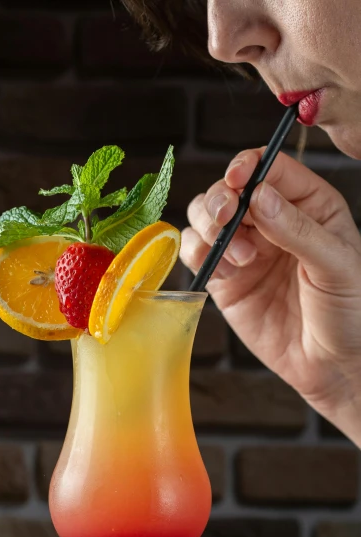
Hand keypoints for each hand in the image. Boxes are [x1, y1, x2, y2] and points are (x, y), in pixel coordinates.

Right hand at [182, 148, 360, 445]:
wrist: (332, 365)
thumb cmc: (349, 312)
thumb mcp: (334, 264)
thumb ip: (296, 228)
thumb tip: (259, 195)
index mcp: (308, 205)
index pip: (271, 169)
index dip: (248, 167)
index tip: (238, 180)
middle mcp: (271, 221)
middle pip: (229, 189)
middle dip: (220, 199)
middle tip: (226, 218)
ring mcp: (244, 249)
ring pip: (205, 217)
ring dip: (208, 226)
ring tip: (237, 256)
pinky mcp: (224, 280)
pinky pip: (196, 253)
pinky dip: (195, 253)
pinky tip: (218, 268)